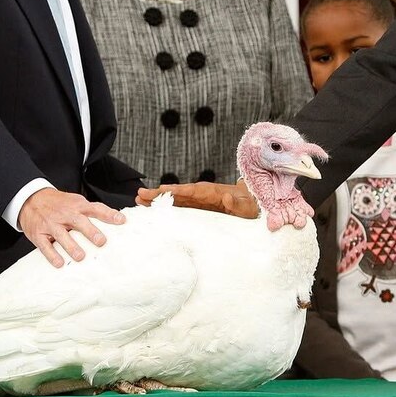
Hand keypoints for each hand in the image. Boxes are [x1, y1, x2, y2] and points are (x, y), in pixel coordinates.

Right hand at [18, 188, 125, 267]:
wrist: (31, 199)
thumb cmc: (58, 203)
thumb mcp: (76, 202)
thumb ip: (92, 211)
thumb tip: (114, 219)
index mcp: (77, 206)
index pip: (95, 208)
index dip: (109, 214)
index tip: (121, 221)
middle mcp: (65, 214)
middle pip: (79, 222)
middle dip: (90, 232)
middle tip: (101, 242)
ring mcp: (51, 224)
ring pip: (62, 235)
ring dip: (71, 246)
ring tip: (80, 257)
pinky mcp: (39, 234)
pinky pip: (45, 245)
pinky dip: (52, 255)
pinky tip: (59, 263)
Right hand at [136, 178, 258, 219]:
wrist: (255, 205)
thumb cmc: (251, 207)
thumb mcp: (247, 207)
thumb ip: (237, 203)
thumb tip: (226, 197)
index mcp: (214, 192)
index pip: (193, 191)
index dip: (177, 191)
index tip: (162, 189)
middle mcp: (204, 194)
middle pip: (179, 193)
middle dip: (160, 193)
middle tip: (140, 194)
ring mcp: (200, 200)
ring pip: (176, 198)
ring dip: (159, 198)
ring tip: (140, 199)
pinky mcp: (199, 206)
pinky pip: (180, 205)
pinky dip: (167, 204)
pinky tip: (153, 207)